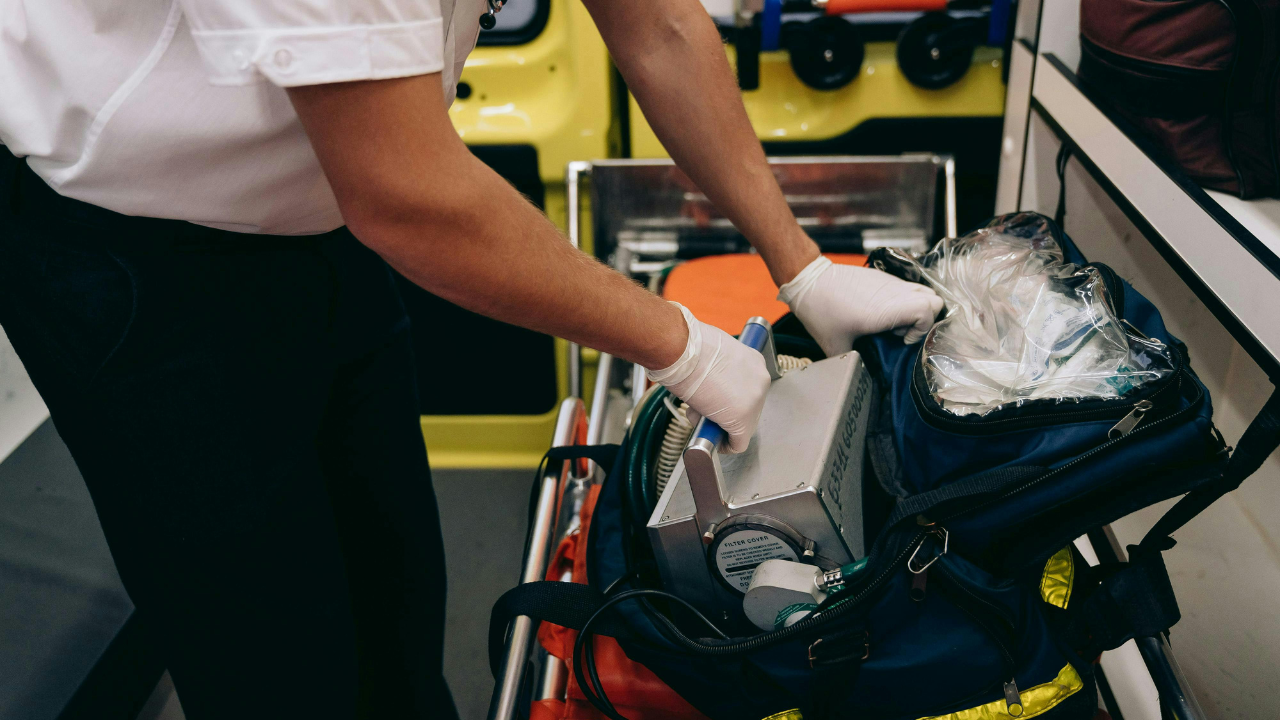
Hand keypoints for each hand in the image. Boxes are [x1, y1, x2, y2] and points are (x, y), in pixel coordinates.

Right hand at [646, 304, 769, 453]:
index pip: (748, 389)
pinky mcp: (742, 420)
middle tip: (704, 409)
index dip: (729, 399)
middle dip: (725, 413)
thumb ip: (720, 371)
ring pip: (741, 425)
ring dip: (720, 425)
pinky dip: (724, 445)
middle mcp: (761, 381)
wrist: (683, 351)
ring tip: (700, 414)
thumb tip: (711, 386)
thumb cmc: (690, 347)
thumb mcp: (713, 354)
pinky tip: (711, 439)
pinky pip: (738, 443)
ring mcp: (754, 401)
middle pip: (748, 408)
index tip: (716, 400)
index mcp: (755, 362)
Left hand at [779, 256, 943, 356]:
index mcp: (887, 309)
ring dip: (915, 309)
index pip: (928, 311)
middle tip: (900, 331)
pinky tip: (882, 311)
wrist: (809, 280)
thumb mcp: (836, 345)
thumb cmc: (821, 311)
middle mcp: (894, 293)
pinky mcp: (882, 277)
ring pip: (923, 291)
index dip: (922, 329)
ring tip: (893, 321)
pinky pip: (907, 287)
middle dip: (925, 319)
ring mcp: (890, 282)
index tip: (902, 339)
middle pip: (934, 300)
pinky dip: (904, 301)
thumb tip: (861, 376)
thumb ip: (854, 361)